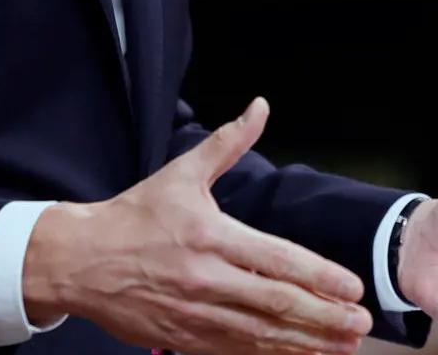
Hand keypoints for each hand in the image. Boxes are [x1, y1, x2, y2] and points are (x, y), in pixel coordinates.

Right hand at [22, 97, 374, 354]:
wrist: (77, 261)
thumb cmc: (132, 216)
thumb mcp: (181, 174)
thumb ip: (227, 144)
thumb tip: (259, 108)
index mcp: (209, 236)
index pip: (276, 260)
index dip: (319, 277)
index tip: (352, 288)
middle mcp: (205, 279)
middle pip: (276, 303)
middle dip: (324, 317)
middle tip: (360, 325)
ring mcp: (194, 314)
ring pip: (259, 334)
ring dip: (305, 341)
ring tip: (342, 345)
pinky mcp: (182, 338)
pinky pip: (234, 350)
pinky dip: (268, 354)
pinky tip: (298, 354)